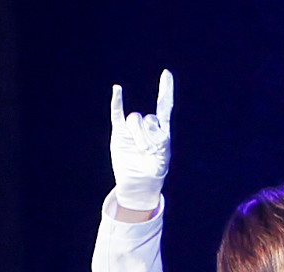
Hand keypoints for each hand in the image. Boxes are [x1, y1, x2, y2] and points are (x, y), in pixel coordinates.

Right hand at [110, 69, 173, 210]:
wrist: (138, 184)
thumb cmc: (154, 173)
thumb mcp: (163, 159)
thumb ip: (161, 140)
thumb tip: (148, 123)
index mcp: (161, 130)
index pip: (164, 106)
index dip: (166, 90)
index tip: (166, 74)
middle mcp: (147, 126)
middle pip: (148, 117)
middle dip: (150, 134)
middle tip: (150, 150)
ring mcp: (133, 129)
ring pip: (135, 118)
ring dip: (139, 134)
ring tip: (142, 149)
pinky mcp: (120, 133)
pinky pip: (117, 113)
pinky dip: (117, 101)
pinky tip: (118, 90)